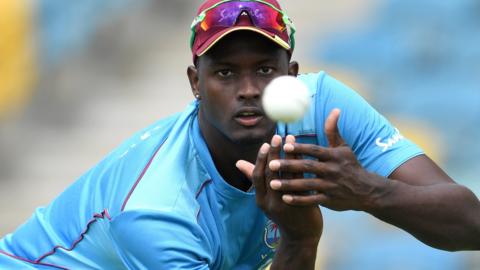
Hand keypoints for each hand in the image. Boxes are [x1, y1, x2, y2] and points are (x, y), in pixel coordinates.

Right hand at [237, 135, 321, 241]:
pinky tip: (304, 153)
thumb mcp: (266, 199)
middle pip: (271, 173)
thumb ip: (255, 179)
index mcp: (261, 200)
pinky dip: (302, 165)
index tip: (265, 144)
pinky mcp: (303, 203)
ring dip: (289, 155)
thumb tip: (238, 163)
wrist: (301, 237)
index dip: (261, 159)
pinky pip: (302, 179)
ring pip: (287, 175)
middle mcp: (272, 202)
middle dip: (274, 153)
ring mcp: (288, 203)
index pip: (258, 175)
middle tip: (277, 136)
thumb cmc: (283, 213)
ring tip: (291, 138)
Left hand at [268, 109, 384, 210]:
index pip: (314, 150)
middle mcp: (332, 170)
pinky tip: (284, 199)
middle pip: (307, 167)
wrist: (367, 190)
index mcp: (334, 156)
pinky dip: (299, 200)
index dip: (300, 148)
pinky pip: (312, 200)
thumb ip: (333, 131)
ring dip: (289, 185)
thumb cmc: (350, 165)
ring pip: (307, 185)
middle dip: (289, 166)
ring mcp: (331, 186)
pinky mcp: (330, 200)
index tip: (284, 146)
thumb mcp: (343, 147)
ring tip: (272, 184)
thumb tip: (335, 109)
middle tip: (272, 164)